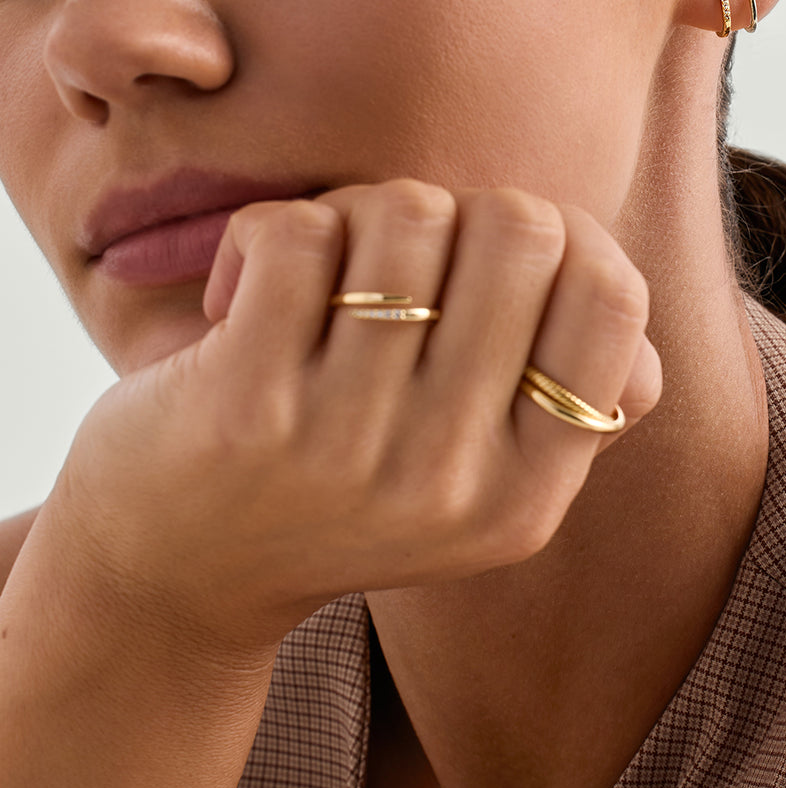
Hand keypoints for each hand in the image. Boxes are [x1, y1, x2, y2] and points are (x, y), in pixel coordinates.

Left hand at [55, 181, 661, 657]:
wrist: (171, 578)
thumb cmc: (339, 487)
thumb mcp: (475, 480)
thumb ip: (563, 395)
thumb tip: (613, 284)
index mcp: (529, 494)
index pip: (613, 298)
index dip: (566, 235)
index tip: (493, 256)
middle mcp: (451, 482)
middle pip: (519, 228)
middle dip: (457, 209)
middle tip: (399, 257)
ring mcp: (347, 448)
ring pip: (408, 215)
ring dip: (359, 212)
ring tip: (323, 269)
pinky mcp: (243, 408)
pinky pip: (299, 233)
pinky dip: (269, 231)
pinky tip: (241, 292)